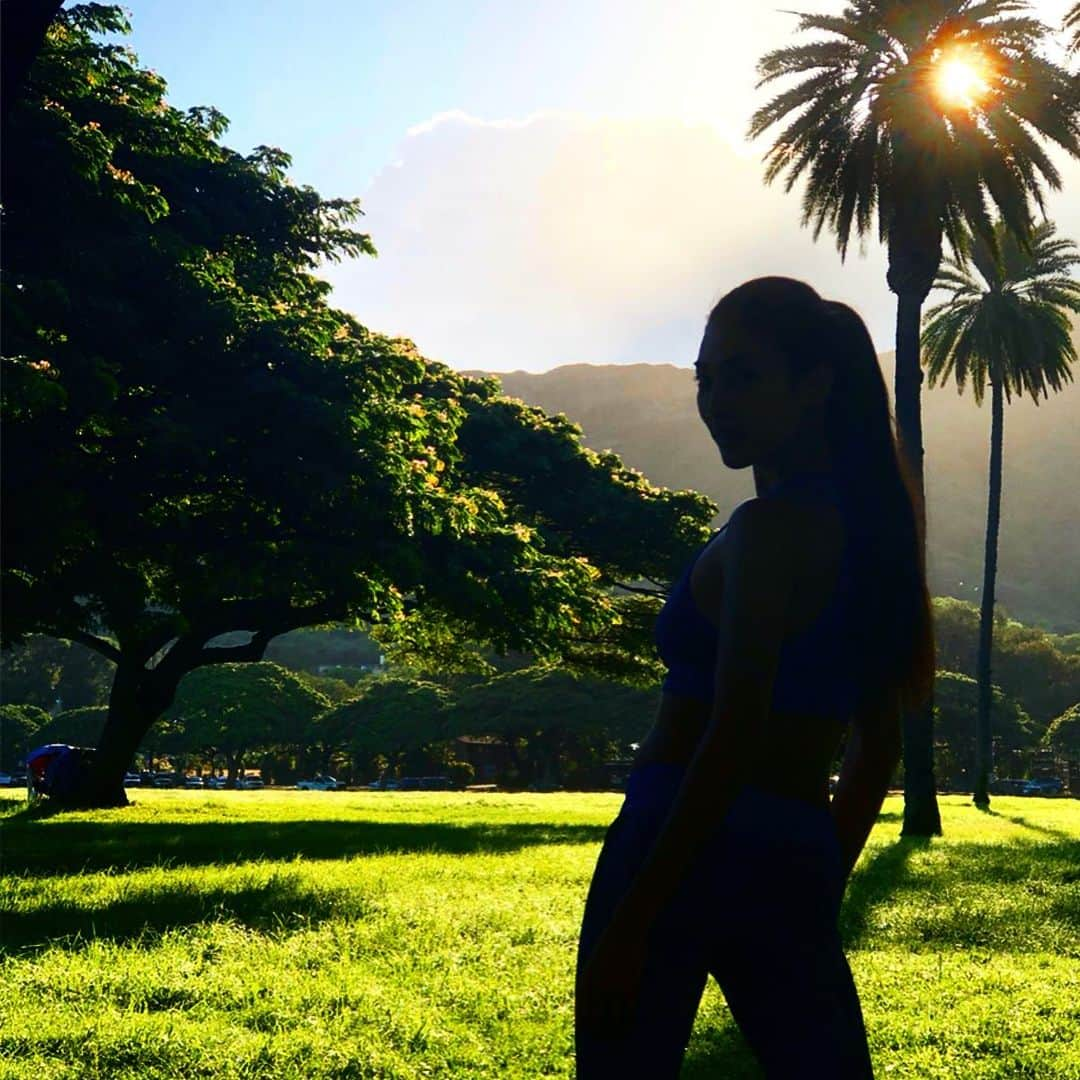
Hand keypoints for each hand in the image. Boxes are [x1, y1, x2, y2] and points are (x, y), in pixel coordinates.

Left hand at [576, 911, 648, 1037]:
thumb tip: (593, 1004)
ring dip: (614, 1032)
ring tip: (616, 1038)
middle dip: (599, 1033)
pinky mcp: (629, 987)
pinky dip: (627, 1023)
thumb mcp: (594, 964)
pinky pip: (627, 1012)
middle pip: (596, 1021)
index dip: (584, 1027)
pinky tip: (628, 1027)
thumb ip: (592, 982)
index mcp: (585, 981)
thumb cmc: (608, 946)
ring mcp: (614, 989)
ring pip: (613, 1020)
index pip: (582, 1013)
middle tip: (603, 1040)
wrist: (624, 931)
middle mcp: (597, 989)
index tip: (587, 1035)